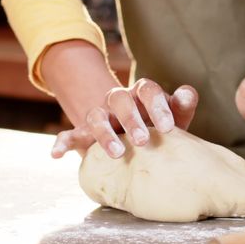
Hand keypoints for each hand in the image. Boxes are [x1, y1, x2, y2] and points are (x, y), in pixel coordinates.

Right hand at [51, 79, 198, 158]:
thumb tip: (187, 94)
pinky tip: (57, 154)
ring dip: (104, 134)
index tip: (168, 128)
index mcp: (140, 94)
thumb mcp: (172, 118)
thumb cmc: (157, 126)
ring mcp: (100, 116)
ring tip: (118, 154)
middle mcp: (118, 101)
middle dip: (131, 120)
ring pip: (95, 117)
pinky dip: (62, 142)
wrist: (131, 135)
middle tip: (143, 141)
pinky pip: (69, 134)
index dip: (157, 106)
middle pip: (119, 99)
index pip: (147, 89)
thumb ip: (181, 106)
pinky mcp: (83, 134)